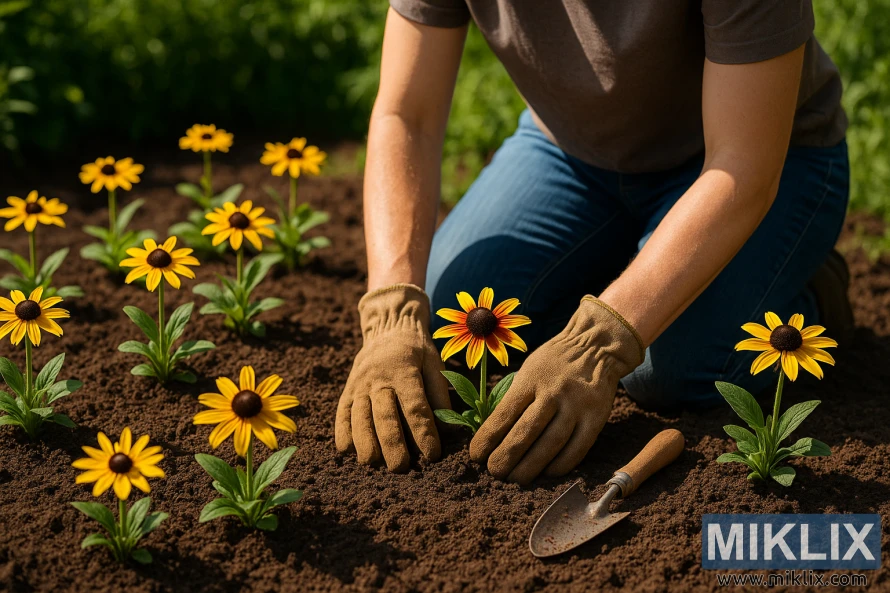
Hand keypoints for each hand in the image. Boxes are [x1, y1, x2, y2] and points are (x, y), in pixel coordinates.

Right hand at [335, 284, 450, 471]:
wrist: (387, 327)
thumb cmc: (416, 350)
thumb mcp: (434, 363)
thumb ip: (440, 394)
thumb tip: (451, 429)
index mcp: (404, 371)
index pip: (415, 407)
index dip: (424, 432)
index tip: (433, 455)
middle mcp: (378, 378)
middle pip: (384, 415)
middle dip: (392, 444)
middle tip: (400, 468)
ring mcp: (359, 384)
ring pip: (359, 416)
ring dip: (365, 442)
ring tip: (372, 464)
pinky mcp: (347, 389)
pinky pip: (341, 412)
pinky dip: (342, 432)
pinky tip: (348, 451)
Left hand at [469, 297, 643, 483]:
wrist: (595, 346)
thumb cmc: (553, 362)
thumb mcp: (528, 370)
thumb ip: (513, 398)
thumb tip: (492, 434)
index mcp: (531, 379)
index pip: (504, 414)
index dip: (488, 438)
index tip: (476, 455)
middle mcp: (553, 393)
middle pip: (526, 432)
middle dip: (506, 457)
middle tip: (494, 472)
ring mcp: (576, 406)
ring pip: (550, 444)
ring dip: (531, 466)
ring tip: (516, 479)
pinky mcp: (596, 418)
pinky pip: (577, 449)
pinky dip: (560, 465)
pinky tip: (546, 474)